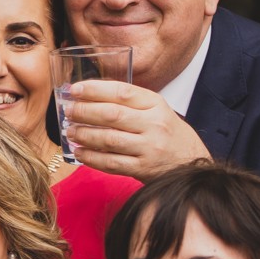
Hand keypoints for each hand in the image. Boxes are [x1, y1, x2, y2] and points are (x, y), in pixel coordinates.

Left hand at [61, 81, 210, 180]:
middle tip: (68, 111)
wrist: (191, 162)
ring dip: (84, 134)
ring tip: (70, 131)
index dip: (94, 89)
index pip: (122, 92)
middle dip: (85, 111)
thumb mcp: (156, 110)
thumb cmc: (167, 133)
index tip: (74, 90)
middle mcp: (154, 125)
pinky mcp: (143, 169)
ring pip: (109, 139)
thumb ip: (130, 102)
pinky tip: (80, 152)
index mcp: (156, 104)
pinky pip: (111, 163)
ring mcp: (149, 148)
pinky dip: (91, 157)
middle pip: (112, 115)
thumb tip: (89, 96)